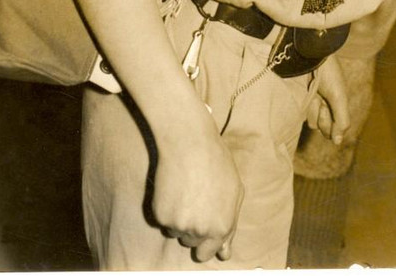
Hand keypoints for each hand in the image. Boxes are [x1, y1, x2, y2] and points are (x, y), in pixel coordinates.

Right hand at [152, 110, 243, 261]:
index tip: (200, 229)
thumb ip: (230, 225)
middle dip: (191, 228)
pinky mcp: (161, 215)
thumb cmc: (216, 162)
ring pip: (174, 232)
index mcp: (221, 227)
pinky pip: (161, 220)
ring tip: (184, 190)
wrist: (189, 142)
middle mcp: (200, 231)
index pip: (206, 253)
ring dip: (177, 218)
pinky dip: (165, 208)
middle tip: (193, 201)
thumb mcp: (234, 192)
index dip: (203, 242)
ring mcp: (179, 225)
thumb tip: (224, 254)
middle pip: (190, 244)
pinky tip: (173, 188)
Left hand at [306, 54, 350, 145]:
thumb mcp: (339, 97)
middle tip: (321, 99)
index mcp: (335, 105)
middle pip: (321, 127)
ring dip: (312, 109)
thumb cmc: (328, 73)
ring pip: (311, 122)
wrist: (310, 54)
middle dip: (322, 116)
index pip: (333, 129)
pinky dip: (303, 105)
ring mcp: (309, 103)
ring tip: (312, 92)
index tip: (329, 108)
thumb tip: (338, 142)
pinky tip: (305, 92)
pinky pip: (300, 114)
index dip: (331, 123)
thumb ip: (341, 120)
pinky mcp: (298, 99)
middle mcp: (323, 106)